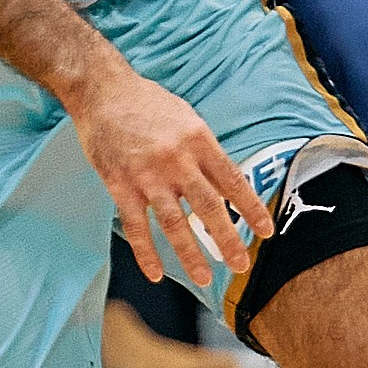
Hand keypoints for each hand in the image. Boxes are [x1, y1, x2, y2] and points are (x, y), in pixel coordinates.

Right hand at [69, 60, 275, 294]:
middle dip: (227, 239)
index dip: (251, 208)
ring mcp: (147, 175)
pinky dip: (146, 252)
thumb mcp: (186, 117)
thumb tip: (225, 183)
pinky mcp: (120, 185)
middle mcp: (176, 159)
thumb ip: (204, 150)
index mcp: (197, 139)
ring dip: (190, 254)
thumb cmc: (147, 103)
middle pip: (207, 207)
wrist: (102, 90)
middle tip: (240, 264)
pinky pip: (136, 225)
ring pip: (174, 223)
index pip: (231, 180)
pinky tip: (155, 273)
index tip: (265, 231)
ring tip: (204, 277)